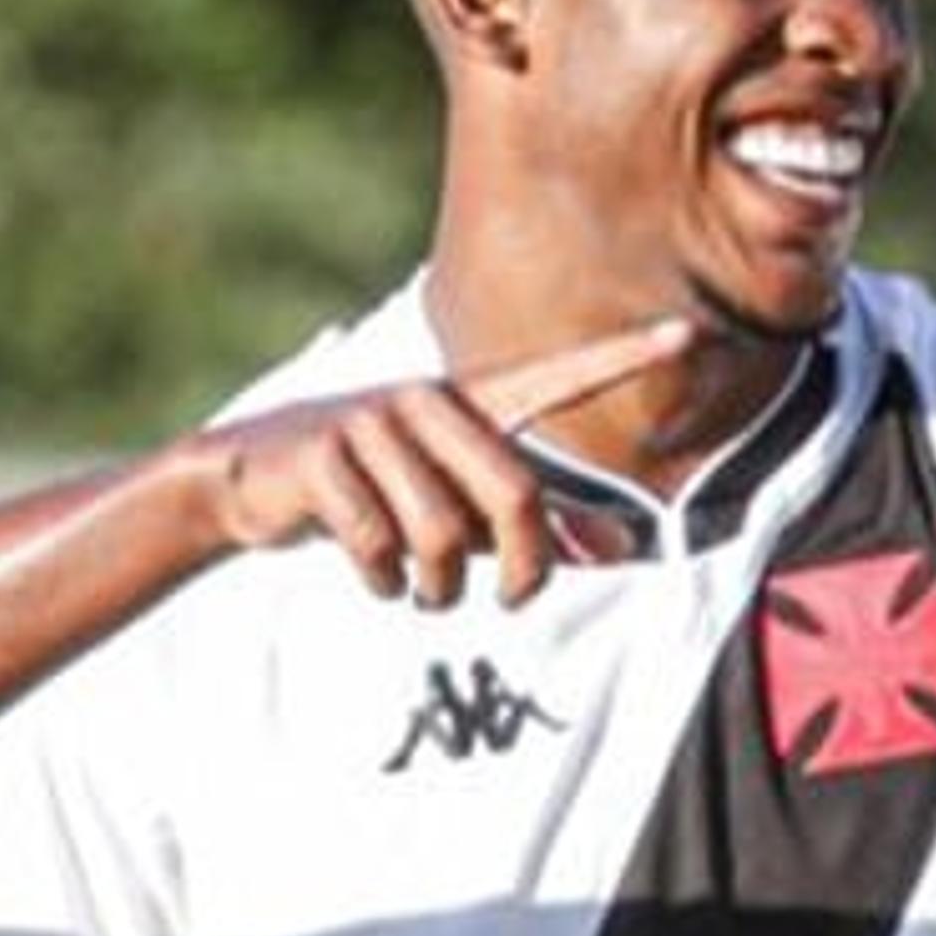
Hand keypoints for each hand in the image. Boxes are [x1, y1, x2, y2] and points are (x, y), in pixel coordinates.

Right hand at [199, 317, 695, 607]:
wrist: (247, 481)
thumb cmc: (372, 495)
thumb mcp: (455, 510)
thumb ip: (531, 527)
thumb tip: (619, 553)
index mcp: (469, 406)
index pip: (558, 378)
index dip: (621, 358)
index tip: (688, 333)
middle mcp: (429, 401)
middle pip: (515, 493)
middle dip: (523, 566)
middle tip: (512, 602)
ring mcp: (374, 421)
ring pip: (442, 533)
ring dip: (438, 587)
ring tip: (423, 590)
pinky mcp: (324, 453)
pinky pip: (377, 542)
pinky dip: (382, 581)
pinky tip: (373, 575)